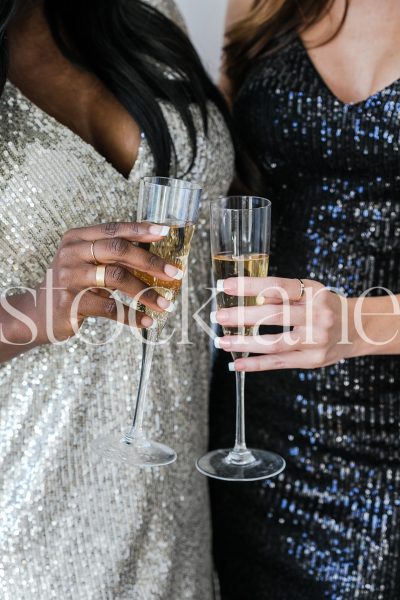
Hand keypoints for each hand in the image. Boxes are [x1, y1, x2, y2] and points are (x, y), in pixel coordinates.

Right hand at [27, 221, 181, 344]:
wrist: (38, 313)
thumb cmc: (73, 285)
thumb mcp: (88, 263)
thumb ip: (114, 256)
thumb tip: (156, 256)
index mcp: (78, 238)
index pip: (114, 229)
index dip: (141, 230)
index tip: (165, 232)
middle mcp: (72, 253)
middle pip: (118, 250)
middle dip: (150, 261)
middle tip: (174, 273)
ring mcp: (70, 277)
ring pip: (116, 278)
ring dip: (146, 292)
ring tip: (165, 304)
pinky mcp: (71, 302)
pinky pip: (109, 308)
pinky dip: (131, 316)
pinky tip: (146, 321)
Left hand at [213, 277, 358, 371]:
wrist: (355, 329)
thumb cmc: (323, 306)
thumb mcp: (309, 291)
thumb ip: (282, 294)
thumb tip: (247, 297)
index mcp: (314, 292)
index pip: (278, 286)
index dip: (250, 285)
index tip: (226, 286)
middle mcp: (317, 315)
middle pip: (274, 315)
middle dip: (242, 316)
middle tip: (219, 316)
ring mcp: (316, 340)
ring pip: (274, 343)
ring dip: (244, 343)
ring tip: (222, 341)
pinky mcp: (312, 360)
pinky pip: (279, 363)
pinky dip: (256, 364)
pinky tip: (237, 364)